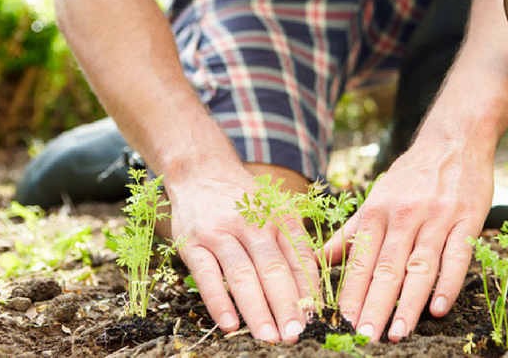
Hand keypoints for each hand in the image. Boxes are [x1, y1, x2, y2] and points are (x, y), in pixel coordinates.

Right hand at [164, 165, 317, 341]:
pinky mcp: (193, 243)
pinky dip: (219, 301)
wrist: (201, 171)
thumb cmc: (244, 200)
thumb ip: (292, 245)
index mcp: (279, 217)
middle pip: (273, 269)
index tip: (315, 318)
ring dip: (257, 309)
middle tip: (295, 334)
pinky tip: (229, 324)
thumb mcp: (275, 211)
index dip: (308, 290)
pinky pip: (206, 275)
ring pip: (242, 275)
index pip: (299, 257)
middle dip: (286, 305)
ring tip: (269, 336)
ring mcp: (221, 233)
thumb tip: (311, 290)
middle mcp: (252, 224)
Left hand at [324, 139, 493, 341]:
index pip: (360, 261)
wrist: (454, 140)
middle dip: (374, 305)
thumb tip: (317, 260)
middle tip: (364, 337)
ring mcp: (436, 218)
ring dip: (409, 302)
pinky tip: (439, 308)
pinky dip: (448, 283)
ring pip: (419, 265)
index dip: (351, 294)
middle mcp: (403, 215)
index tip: (341, 323)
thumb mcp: (376, 198)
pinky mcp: (467, 219)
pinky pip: (457, 256)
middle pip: (386, 267)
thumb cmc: (411, 175)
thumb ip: (351, 233)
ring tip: (397, 332)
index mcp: (377, 212)